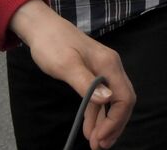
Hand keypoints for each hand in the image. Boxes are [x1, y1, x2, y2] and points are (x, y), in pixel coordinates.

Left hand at [9, 0, 134, 147]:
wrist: (42, 28)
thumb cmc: (52, 45)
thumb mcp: (65, 65)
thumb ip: (86, 83)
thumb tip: (107, 100)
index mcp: (109, 65)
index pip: (124, 98)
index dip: (115, 121)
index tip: (99, 139)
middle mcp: (112, 67)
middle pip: (123, 101)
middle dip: (114, 125)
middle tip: (100, 146)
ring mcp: (104, 70)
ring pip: (114, 101)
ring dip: (106, 123)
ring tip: (95, 143)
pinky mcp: (95, 73)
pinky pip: (102, 98)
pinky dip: (98, 114)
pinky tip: (90, 127)